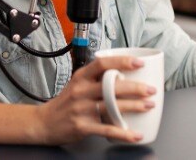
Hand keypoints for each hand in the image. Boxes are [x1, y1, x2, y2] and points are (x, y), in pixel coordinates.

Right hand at [33, 55, 156, 144]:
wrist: (45, 122)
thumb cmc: (66, 102)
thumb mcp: (78, 84)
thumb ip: (97, 78)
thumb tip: (126, 74)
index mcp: (81, 76)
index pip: (102, 63)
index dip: (122, 61)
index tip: (139, 63)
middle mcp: (81, 90)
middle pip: (111, 86)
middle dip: (135, 87)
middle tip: (151, 89)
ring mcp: (81, 109)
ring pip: (112, 106)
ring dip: (134, 106)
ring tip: (149, 106)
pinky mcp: (82, 126)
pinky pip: (107, 130)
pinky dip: (123, 133)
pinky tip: (135, 134)